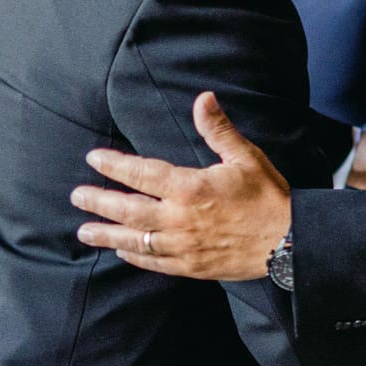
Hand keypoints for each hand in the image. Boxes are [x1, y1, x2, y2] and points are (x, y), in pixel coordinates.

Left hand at [73, 92, 291, 279]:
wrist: (289, 243)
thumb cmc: (268, 197)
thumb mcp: (245, 157)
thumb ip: (218, 129)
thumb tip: (203, 98)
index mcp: (191, 188)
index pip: (142, 174)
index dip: (114, 166)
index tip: (94, 159)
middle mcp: (180, 219)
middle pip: (129, 210)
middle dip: (99, 202)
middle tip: (76, 196)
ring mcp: (183, 247)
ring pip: (135, 241)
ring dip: (107, 234)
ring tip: (84, 231)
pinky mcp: (191, 267)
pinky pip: (154, 263)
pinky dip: (135, 256)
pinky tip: (122, 251)